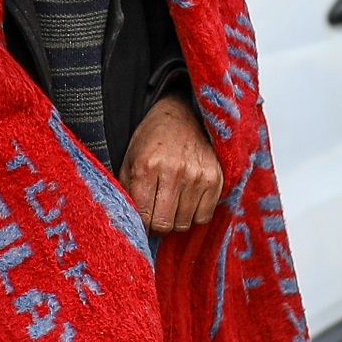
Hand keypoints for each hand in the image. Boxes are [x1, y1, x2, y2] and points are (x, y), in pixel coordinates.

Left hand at [122, 93, 222, 233]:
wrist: (182, 115)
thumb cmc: (152, 140)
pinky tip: (187, 202)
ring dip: (175, 221)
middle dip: (157, 226)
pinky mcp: (215, 179)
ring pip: (184, 224)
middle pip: (164, 225)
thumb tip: (129, 224)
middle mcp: (173, 171)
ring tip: (171, 205)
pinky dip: (194, 216)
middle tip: (156, 215)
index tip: (141, 223)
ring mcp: (197, 176)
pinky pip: (203, 217)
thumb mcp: (129, 160)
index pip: (143, 217)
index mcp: (146, 167)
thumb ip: (126, 191)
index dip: (140, 226)